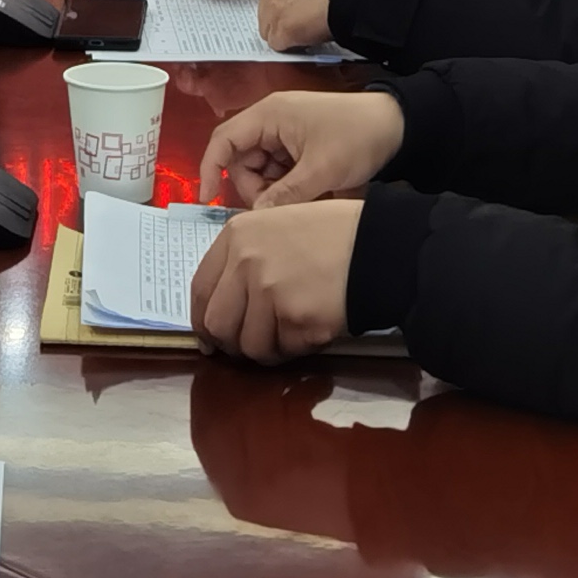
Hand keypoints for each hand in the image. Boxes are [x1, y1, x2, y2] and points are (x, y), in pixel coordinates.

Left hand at [188, 202, 363, 363]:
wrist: (378, 244)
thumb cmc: (332, 234)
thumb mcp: (277, 226)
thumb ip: (245, 259)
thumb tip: (220, 308)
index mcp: (237, 235)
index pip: (199, 289)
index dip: (203, 320)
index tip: (210, 338)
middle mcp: (245, 261)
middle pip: (217, 323)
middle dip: (232, 343)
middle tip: (251, 347)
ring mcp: (268, 289)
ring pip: (249, 345)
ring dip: (268, 349)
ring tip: (292, 333)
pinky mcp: (294, 317)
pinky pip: (283, 350)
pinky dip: (296, 348)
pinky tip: (313, 328)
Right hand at [197, 87, 405, 208]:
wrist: (399, 126)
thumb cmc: (357, 136)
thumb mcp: (320, 170)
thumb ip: (284, 196)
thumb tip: (257, 220)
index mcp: (268, 116)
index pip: (223, 141)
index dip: (209, 170)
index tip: (207, 200)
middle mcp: (271, 121)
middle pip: (241, 160)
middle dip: (253, 188)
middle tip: (278, 207)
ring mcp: (285, 134)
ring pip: (260, 170)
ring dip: (272, 190)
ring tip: (300, 199)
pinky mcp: (299, 146)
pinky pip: (279, 170)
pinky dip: (286, 186)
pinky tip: (307, 194)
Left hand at [256, 0, 345, 52]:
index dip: (288, 0)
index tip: (299, 5)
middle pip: (267, 8)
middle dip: (282, 16)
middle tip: (303, 21)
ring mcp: (273, 7)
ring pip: (268, 27)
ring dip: (284, 31)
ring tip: (306, 31)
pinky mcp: (280, 29)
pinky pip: (277, 42)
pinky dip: (289, 44)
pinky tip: (305, 40)